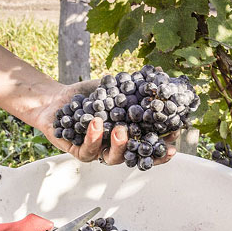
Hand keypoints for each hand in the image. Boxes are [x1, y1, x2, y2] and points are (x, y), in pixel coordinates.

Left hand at [35, 81, 177, 165]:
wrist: (57, 100)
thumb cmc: (88, 97)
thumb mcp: (113, 87)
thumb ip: (134, 85)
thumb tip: (157, 72)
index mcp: (129, 136)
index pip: (150, 146)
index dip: (163, 147)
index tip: (174, 143)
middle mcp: (115, 147)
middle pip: (136, 158)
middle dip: (148, 153)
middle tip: (154, 143)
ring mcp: (98, 152)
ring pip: (112, 158)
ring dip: (119, 145)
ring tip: (119, 130)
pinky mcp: (78, 151)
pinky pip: (87, 150)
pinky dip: (92, 136)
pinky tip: (95, 122)